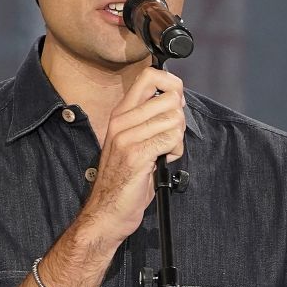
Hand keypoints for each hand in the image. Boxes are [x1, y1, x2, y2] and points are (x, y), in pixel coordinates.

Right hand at [78, 67, 186, 241]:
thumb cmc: (124, 179)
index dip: (172, 83)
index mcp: (121, 114)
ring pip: (174, 119)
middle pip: (169, 97)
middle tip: (170, 136)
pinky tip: (162, 161)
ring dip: (177, 138)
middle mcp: (122, 120)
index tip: (177, 100)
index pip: (149, 76)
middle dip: (179, 118)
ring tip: (163, 152)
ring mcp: (127, 136)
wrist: (107, 210)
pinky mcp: (136, 154)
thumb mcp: (133, 141)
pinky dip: (175, 152)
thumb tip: (176, 100)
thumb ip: (150, 120)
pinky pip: (171, 139)